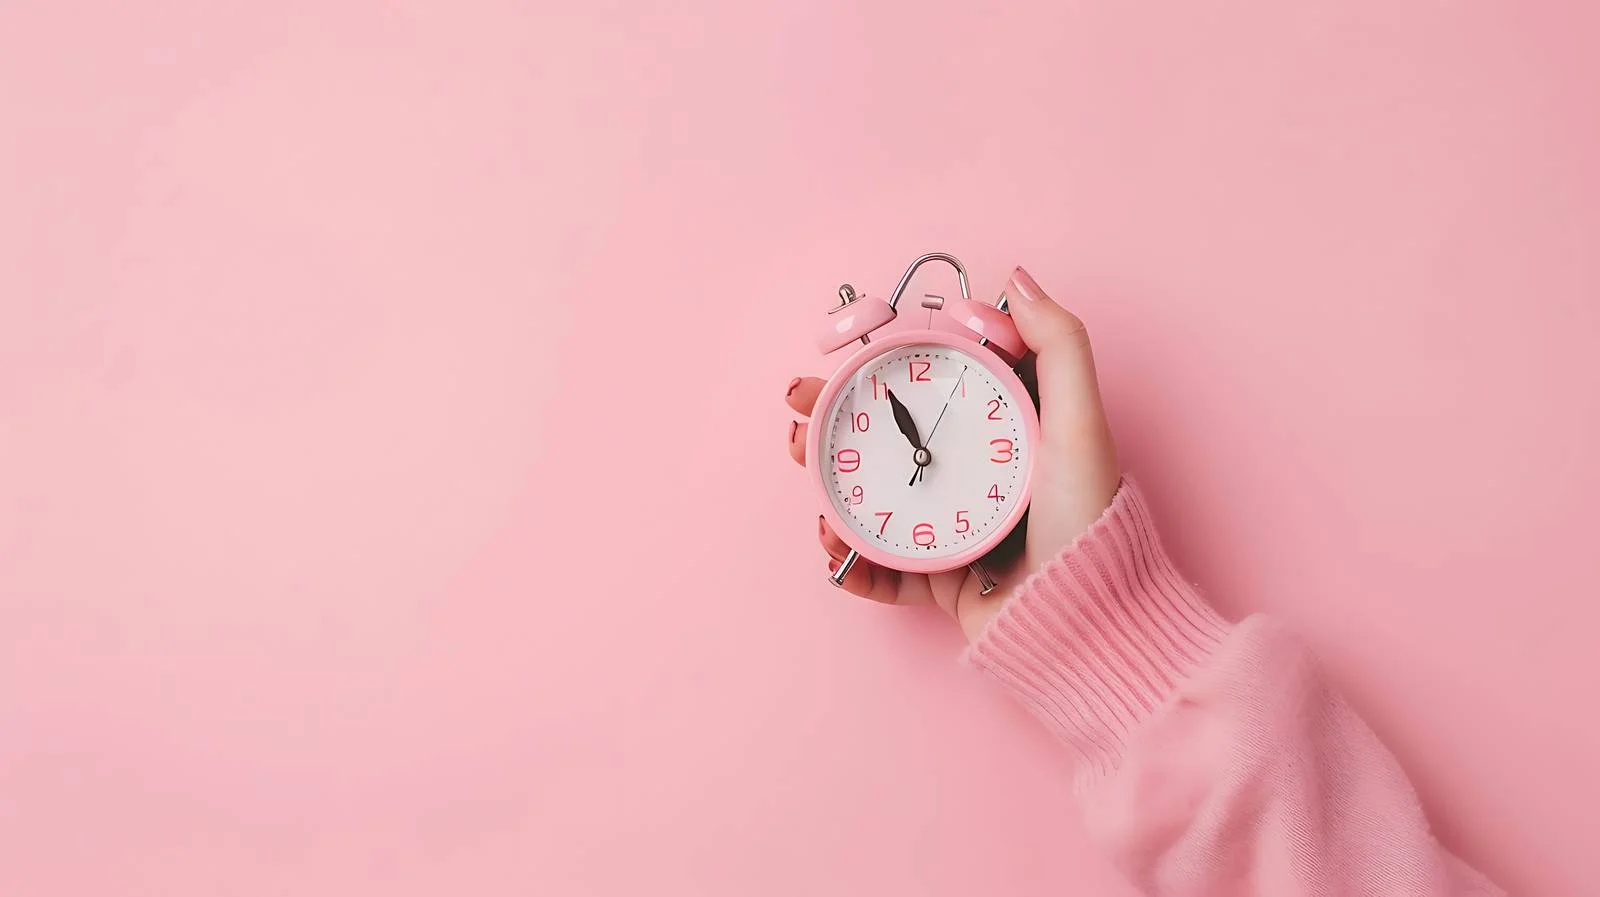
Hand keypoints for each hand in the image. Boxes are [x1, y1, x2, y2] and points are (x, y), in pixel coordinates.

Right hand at [784, 267, 1119, 641]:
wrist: (1086, 624)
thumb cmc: (1088, 522)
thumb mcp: (1079, 423)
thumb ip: (1056, 346)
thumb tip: (1018, 278)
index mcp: (1007, 434)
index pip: (936, 384)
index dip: (887, 363)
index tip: (849, 349)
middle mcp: (977, 476)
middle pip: (890, 437)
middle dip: (834, 420)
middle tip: (799, 405)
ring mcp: (955, 529)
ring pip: (874, 497)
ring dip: (829, 485)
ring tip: (806, 474)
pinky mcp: (942, 581)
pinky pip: (883, 568)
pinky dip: (850, 559)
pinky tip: (832, 544)